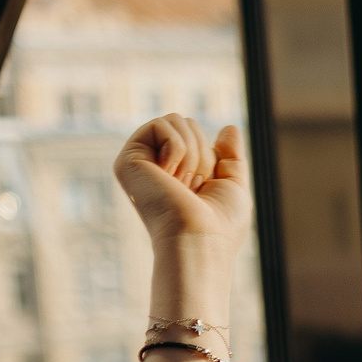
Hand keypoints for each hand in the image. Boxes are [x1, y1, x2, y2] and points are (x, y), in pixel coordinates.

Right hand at [113, 116, 248, 244]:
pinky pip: (161, 125)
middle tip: (193, 187)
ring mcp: (140, 162)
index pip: (196, 136)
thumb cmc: (220, 224)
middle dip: (202, 153)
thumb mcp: (233, 186)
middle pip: (186, 123)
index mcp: (175, 172)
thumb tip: (229, 127)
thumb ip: (231, 157)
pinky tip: (169, 177)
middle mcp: (155, 166)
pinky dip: (177, 149)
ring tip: (182, 185)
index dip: (212, 158)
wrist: (199, 240)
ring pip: (175, 120)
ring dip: (192, 153)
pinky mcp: (128, 160)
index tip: (205, 190)